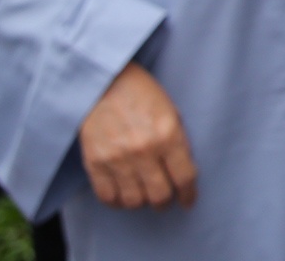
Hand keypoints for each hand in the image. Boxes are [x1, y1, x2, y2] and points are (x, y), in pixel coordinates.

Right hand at [79, 63, 197, 209]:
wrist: (104, 81)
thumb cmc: (142, 93)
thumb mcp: (171, 111)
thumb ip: (177, 142)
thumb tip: (182, 174)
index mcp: (168, 134)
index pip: (184, 178)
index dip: (189, 194)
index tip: (188, 200)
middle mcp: (143, 149)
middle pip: (159, 195)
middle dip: (165, 202)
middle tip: (164, 199)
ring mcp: (117, 158)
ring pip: (134, 201)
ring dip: (142, 202)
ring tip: (143, 195)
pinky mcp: (95, 162)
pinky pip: (108, 197)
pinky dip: (117, 202)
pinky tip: (123, 195)